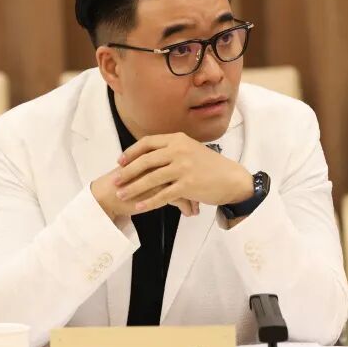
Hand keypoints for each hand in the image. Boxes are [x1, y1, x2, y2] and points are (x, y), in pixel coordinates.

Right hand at [91, 166, 199, 219]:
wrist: (107, 194)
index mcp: (157, 152)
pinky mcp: (157, 192)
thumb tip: (175, 167)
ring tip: (196, 207)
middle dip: (197, 185)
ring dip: (194, 198)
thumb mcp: (143, 169)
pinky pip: (179, 199)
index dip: (192, 170)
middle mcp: (160, 161)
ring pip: (186, 185)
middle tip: (202, 194)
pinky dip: (186, 207)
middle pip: (188, 171)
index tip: (198, 179)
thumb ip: (157, 165)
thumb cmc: (124, 182)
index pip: (182, 158)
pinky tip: (189, 213)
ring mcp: (160, 176)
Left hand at [114, 132, 253, 212]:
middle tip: (115, 180)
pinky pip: (163, 195)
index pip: (148, 143)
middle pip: (145, 160)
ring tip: (121, 195)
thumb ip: (172, 149)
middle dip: (127, 172)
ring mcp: (184, 167)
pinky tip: (139, 206)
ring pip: (151, 178)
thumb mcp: (191, 149)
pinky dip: (149, 202)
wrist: (232, 179)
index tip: (120, 162)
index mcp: (178, 139)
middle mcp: (179, 150)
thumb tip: (149, 155)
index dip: (131, 152)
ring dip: (133, 188)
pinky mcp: (188, 185)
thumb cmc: (210, 166)